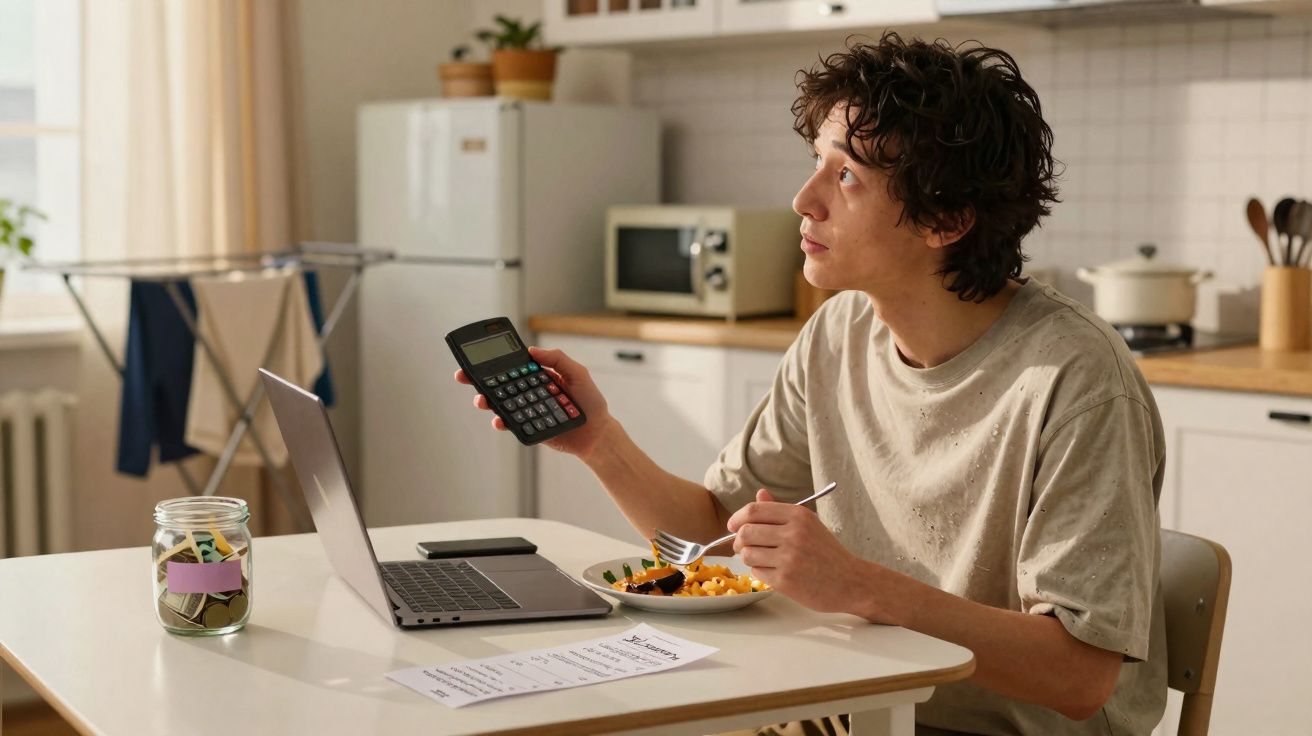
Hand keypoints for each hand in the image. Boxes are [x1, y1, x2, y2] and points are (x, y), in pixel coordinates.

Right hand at [454, 346, 612, 458]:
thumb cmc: (590, 402)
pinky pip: (511, 424)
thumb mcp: (578, 373)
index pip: (512, 366)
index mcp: (538, 376)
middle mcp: (529, 392)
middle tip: (463, 376)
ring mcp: (527, 410)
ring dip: (486, 401)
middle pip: (499, 384)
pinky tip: (499, 419)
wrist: (597, 433)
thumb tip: (531, 351)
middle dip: (478, 380)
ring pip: (500, 404)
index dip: (493, 362)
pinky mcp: (528, 428)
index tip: (476, 356)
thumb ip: (557, 359)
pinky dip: (502, 422)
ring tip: (481, 400)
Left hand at [728, 489, 889, 619]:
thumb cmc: (827, 553)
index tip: (733, 526)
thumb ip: (780, 510)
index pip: (754, 511)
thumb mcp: (808, 524)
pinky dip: (760, 572)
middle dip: (739, 540)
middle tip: (743, 546)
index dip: (737, 518)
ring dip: (748, 558)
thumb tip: (759, 493)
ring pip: (747, 553)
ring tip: (762, 559)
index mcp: (799, 516)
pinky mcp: (786, 580)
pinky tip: (774, 572)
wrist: (851, 582)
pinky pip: (757, 572)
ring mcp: (789, 558)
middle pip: (745, 531)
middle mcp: (793, 534)